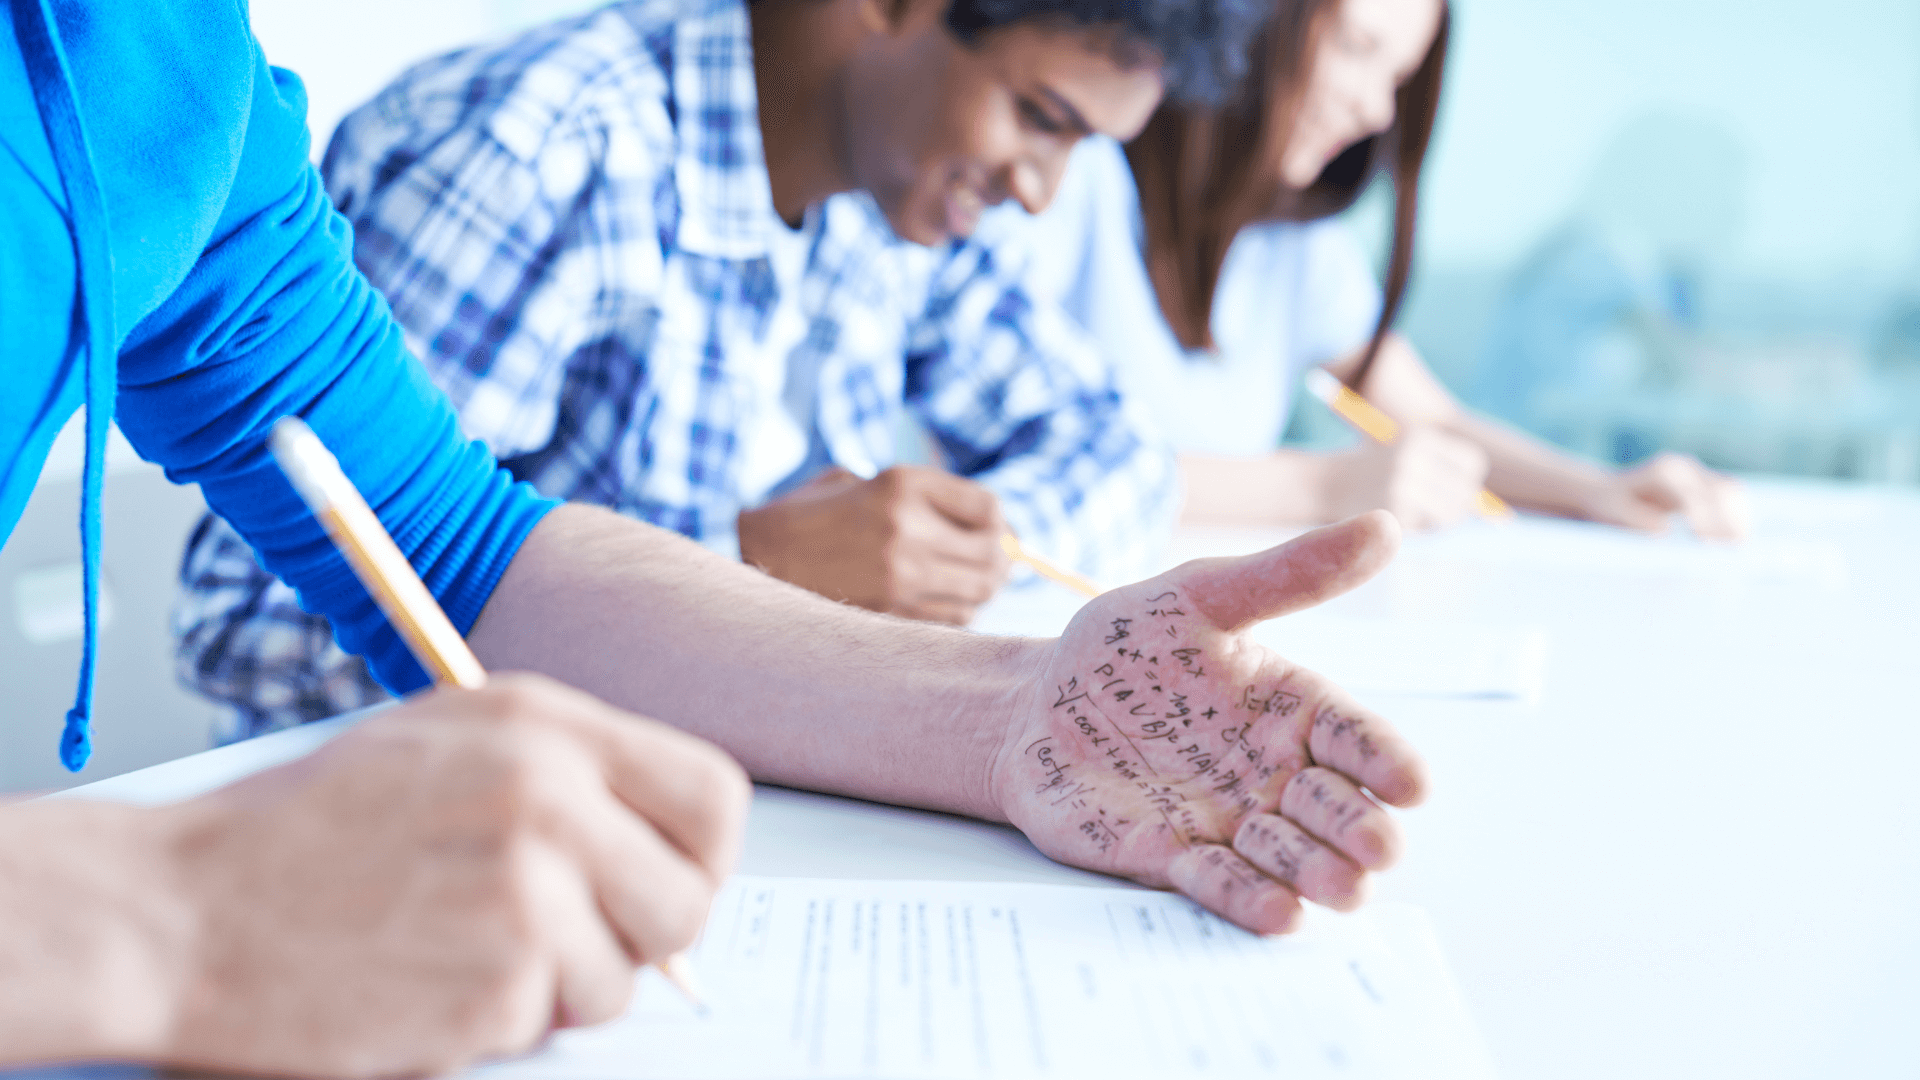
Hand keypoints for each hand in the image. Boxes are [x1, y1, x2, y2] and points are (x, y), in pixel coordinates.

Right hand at [154, 674, 748, 1077]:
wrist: (175, 909)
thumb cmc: (303, 828)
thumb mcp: (447, 743)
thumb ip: (565, 777)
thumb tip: (658, 842)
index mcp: (544, 727)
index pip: (714, 796)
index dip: (701, 855)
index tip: (665, 881)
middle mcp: (548, 798)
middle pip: (686, 901)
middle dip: (644, 939)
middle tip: (573, 941)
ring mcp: (524, 891)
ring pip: (622, 980)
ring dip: (559, 989)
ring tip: (465, 952)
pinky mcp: (493, 983)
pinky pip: (546, 1023)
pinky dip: (496, 1021)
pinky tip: (425, 979)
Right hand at [737, 465, 1010, 623]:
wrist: (761, 550)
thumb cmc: (818, 511)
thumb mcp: (867, 480)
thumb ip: (923, 497)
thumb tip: (991, 527)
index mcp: (902, 484)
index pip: (988, 508)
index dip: (1000, 521)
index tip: (995, 528)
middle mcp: (906, 528)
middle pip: (991, 553)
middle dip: (1003, 558)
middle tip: (999, 560)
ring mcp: (898, 574)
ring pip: (978, 590)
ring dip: (986, 587)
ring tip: (976, 581)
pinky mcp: (889, 610)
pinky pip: (952, 618)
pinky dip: (961, 611)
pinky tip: (947, 601)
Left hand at [991, 512, 1426, 933]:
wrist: (1033, 703)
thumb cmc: (1126, 647)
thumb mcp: (1202, 595)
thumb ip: (1289, 574)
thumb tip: (1385, 527)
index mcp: (1294, 710)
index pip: (1358, 740)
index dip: (1386, 762)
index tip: (1411, 783)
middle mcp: (1273, 774)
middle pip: (1335, 809)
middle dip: (1359, 831)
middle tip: (1375, 847)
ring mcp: (1227, 822)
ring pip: (1288, 857)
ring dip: (1315, 873)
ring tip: (1335, 885)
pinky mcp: (1173, 858)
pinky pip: (1220, 886)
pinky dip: (1249, 900)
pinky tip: (1278, 913)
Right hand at [1321, 427, 1489, 529]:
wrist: (1324, 483)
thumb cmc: (1375, 472)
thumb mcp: (1410, 457)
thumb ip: (1447, 477)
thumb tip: (1494, 513)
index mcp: (1421, 437)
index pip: (1473, 463)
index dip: (1467, 480)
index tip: (1453, 488)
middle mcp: (1413, 457)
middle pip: (1465, 492)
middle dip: (1456, 506)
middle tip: (1435, 511)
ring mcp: (1401, 485)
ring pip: (1449, 515)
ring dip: (1438, 521)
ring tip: (1416, 515)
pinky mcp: (1391, 511)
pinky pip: (1423, 528)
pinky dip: (1414, 528)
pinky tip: (1393, 518)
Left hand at [1585, 452, 1749, 540]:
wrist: (1608, 491)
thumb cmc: (1609, 505)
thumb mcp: (1613, 512)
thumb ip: (1635, 519)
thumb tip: (1664, 529)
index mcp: (1662, 472)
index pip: (1693, 496)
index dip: (1704, 521)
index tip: (1708, 545)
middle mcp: (1684, 467)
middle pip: (1720, 491)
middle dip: (1727, 523)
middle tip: (1732, 553)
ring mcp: (1697, 473)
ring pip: (1731, 491)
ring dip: (1739, 519)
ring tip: (1739, 550)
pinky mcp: (1705, 483)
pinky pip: (1730, 497)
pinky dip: (1738, 517)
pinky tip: (1737, 540)